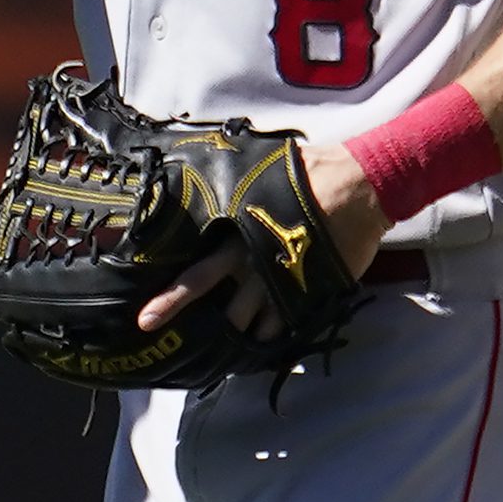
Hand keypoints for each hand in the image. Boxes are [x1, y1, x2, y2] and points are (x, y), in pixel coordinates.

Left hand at [136, 141, 387, 335]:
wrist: (359, 187)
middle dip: (190, 315)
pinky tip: (268, 329)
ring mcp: (279, 279)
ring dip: (242, 325)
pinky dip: (272, 327)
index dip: (168, 299)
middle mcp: (251, 261)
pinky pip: (284, 320)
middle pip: (217, 302)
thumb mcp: (255, 175)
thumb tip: (199, 171)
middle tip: (160, 327)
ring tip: (236, 330)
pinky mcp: (307, 288)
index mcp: (235, 236)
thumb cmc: (308, 174)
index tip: (143, 320)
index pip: (195, 275)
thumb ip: (229, 190)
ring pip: (248, 318)